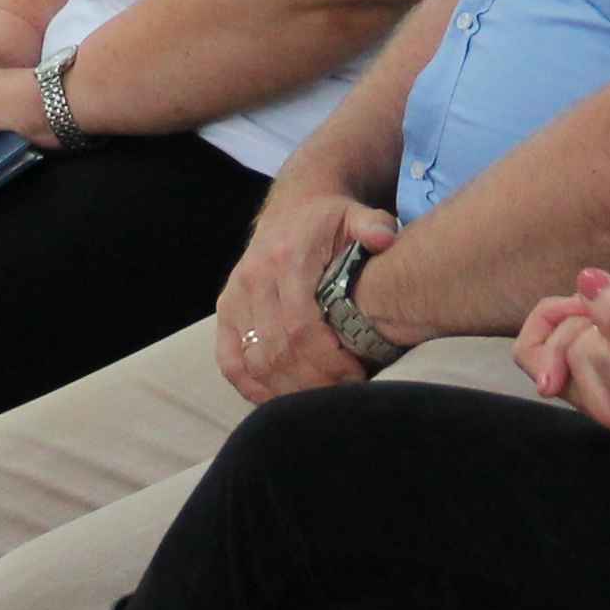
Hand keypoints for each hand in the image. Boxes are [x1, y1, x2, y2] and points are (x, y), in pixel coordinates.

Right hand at [215, 183, 398, 402]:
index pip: (301, 326)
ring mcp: (234, 298)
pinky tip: (280, 399)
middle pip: (278, 351)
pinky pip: (230, 361)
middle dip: (314, 380)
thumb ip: (374, 226)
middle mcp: (253, 279)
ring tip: (320, 398)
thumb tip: (384, 239)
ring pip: (254, 362)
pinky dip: (252, 387)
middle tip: (345, 392)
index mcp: (285, 259)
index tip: (356, 372)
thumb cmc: (329, 222)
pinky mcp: (225, 312)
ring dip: (287, 390)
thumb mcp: (355, 215)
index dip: (327, 360)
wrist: (291, 210)